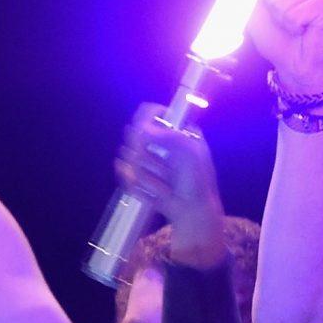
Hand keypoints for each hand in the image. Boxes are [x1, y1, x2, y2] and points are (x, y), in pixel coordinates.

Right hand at [115, 105, 224, 265]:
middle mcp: (157, 140)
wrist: (191, 210)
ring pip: (127, 156)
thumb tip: (142, 129)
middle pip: (133, 134)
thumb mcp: (191, 154)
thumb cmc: (197, 182)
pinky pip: (124, 172)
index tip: (147, 136)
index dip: (145, 122)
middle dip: (147, 155)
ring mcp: (145, 156)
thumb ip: (169, 138)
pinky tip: (155, 191)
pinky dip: (139, 185)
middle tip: (166, 169)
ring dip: (147, 175)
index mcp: (174, 129)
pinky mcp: (135, 172)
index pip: (149, 112)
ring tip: (165, 184)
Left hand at [247, 0, 322, 95]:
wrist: (295, 63)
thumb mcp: (253, 8)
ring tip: (294, 24)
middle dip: (271, 7)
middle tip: (284, 18)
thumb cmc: (277, 35)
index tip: (268, 8)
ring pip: (281, 0)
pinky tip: (303, 29)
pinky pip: (293, 14)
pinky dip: (293, 26)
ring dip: (282, 19)